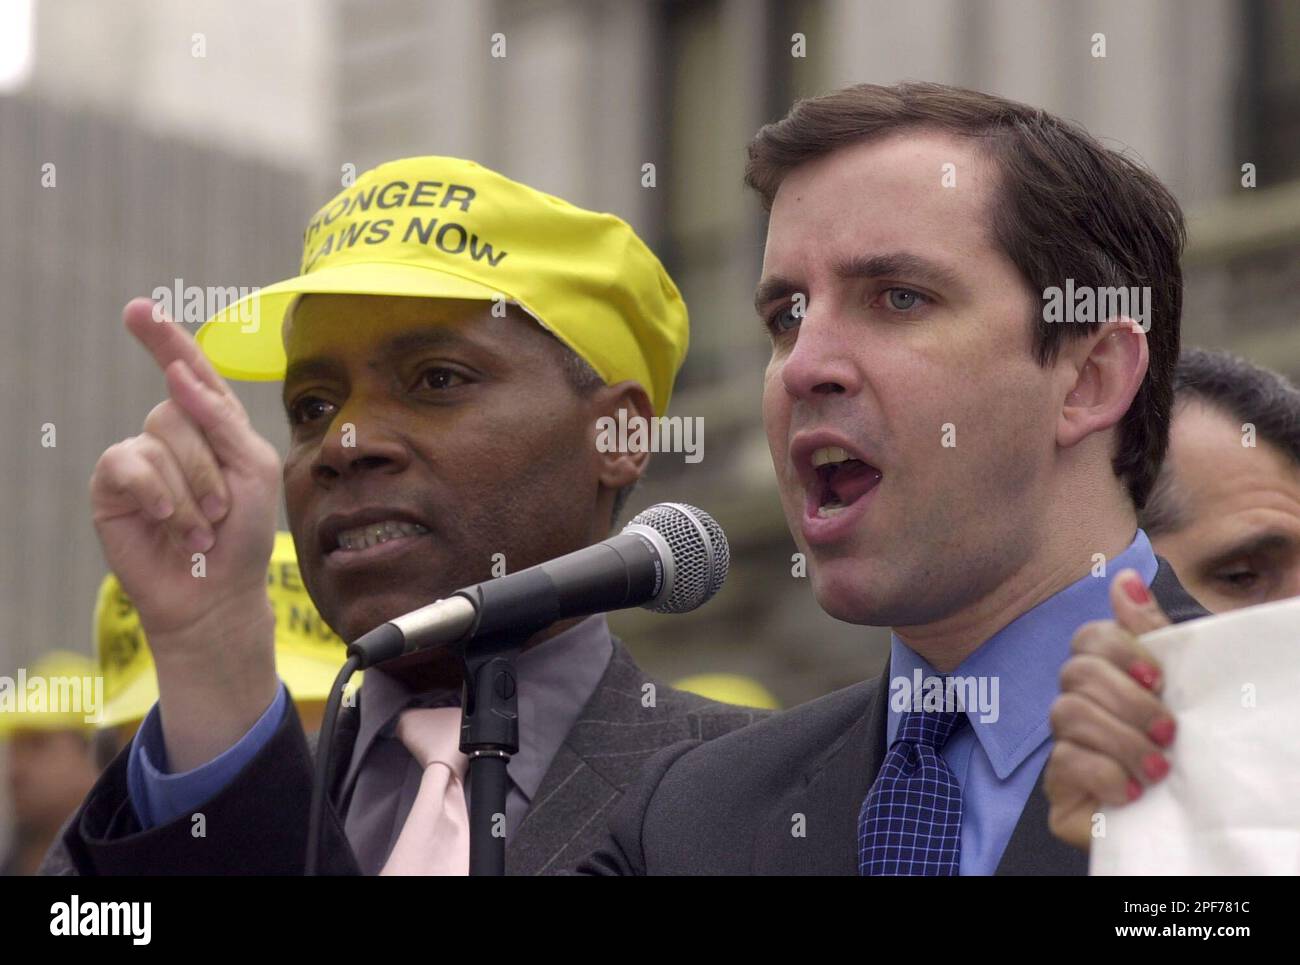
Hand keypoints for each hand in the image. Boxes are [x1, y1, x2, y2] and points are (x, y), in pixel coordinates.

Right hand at [89, 298, 281, 767]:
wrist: (217, 590)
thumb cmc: (242, 533)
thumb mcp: (252, 469)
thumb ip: (221, 419)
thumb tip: (177, 376)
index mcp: (212, 423)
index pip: (188, 370)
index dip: (164, 338)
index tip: (138, 309)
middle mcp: (172, 434)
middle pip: (179, 407)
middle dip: (209, 465)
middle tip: (223, 510)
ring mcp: (139, 458)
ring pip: (159, 439)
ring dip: (192, 491)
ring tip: (201, 528)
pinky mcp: (112, 486)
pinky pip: (129, 465)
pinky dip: (158, 496)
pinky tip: (171, 524)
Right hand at [1044, 568, 1178, 850]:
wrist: (1181, 822)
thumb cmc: (1176, 752)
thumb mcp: (1172, 689)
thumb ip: (1148, 634)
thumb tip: (1125, 577)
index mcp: (1106, 678)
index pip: (1089, 638)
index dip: (1119, 650)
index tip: (1158, 680)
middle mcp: (1077, 705)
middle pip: (1076, 673)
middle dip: (1128, 702)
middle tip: (1167, 733)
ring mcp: (1063, 745)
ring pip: (1067, 714)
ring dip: (1122, 741)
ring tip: (1158, 768)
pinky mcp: (1058, 787)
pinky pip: (1065, 761)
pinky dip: (1106, 774)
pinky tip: (1132, 791)